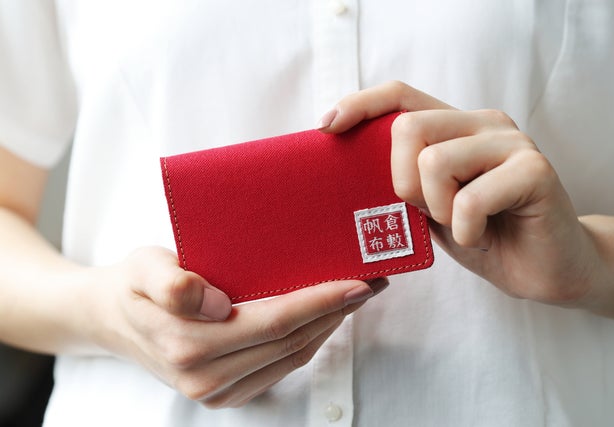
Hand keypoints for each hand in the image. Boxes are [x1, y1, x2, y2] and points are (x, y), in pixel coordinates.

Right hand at [83, 246, 384, 407]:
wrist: (111, 318)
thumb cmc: (133, 284)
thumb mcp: (142, 267)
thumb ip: (169, 281)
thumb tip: (212, 302)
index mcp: (188, 345)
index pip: (274, 322)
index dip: (320, 302)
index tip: (357, 282)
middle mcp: (206, 377)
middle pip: (292, 342)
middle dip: (337, 311)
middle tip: (371, 281)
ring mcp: (218, 391)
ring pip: (292, 357)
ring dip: (330, 326)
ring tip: (356, 295)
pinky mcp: (227, 393)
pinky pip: (282, 366)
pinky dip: (310, 340)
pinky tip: (325, 316)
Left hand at [318, 81, 600, 306]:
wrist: (546, 270)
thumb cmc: (484, 235)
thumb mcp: (431, 206)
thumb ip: (404, 180)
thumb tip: (350, 170)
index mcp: (456, 126)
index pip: (401, 95)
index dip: (361, 104)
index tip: (326, 126)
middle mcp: (483, 123)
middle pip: (409, 127)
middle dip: (400, 181)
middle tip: (427, 212)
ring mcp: (512, 143)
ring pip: (435, 161)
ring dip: (436, 209)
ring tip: (458, 226)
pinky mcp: (536, 170)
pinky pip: (471, 199)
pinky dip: (465, 231)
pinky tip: (479, 238)